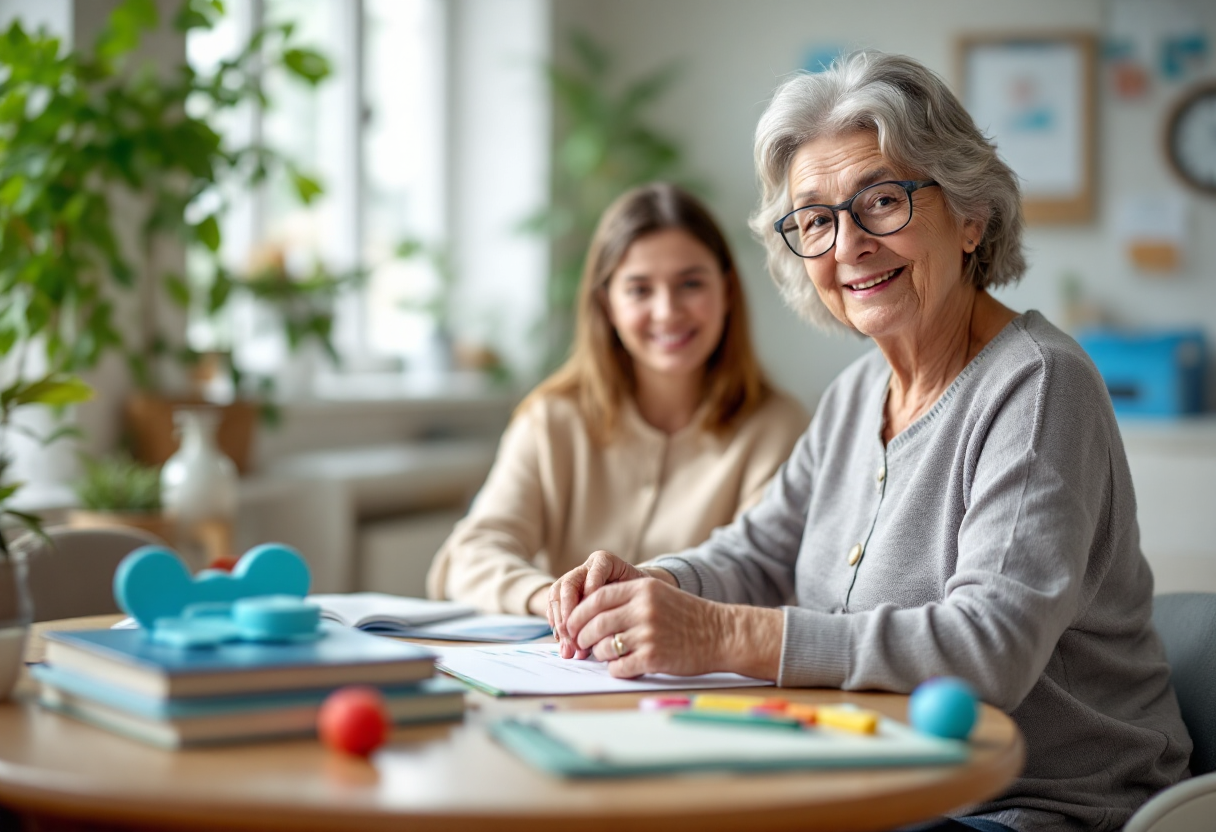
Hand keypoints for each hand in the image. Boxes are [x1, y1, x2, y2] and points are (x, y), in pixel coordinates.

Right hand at [546, 550, 647, 658]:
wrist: (631, 597)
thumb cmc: (639, 595)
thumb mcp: (640, 594)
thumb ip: (628, 602)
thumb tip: (612, 625)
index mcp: (604, 561)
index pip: (595, 571)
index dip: (592, 590)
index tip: (595, 613)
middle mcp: (585, 568)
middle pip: (569, 584)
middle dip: (568, 612)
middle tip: (573, 636)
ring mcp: (571, 581)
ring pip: (556, 596)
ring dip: (559, 623)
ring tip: (568, 647)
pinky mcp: (562, 596)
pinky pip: (552, 608)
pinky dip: (556, 627)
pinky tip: (563, 643)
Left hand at [564, 577, 732, 677]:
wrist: (720, 634)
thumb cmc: (686, 615)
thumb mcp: (657, 594)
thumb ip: (626, 598)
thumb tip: (588, 614)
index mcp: (642, 589)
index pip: (596, 598)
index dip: (578, 613)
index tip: (572, 623)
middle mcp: (643, 609)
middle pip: (594, 624)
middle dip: (581, 636)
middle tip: (580, 644)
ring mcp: (648, 634)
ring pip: (603, 647)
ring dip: (599, 654)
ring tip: (606, 654)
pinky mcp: (654, 658)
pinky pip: (619, 667)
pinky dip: (616, 669)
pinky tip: (623, 666)